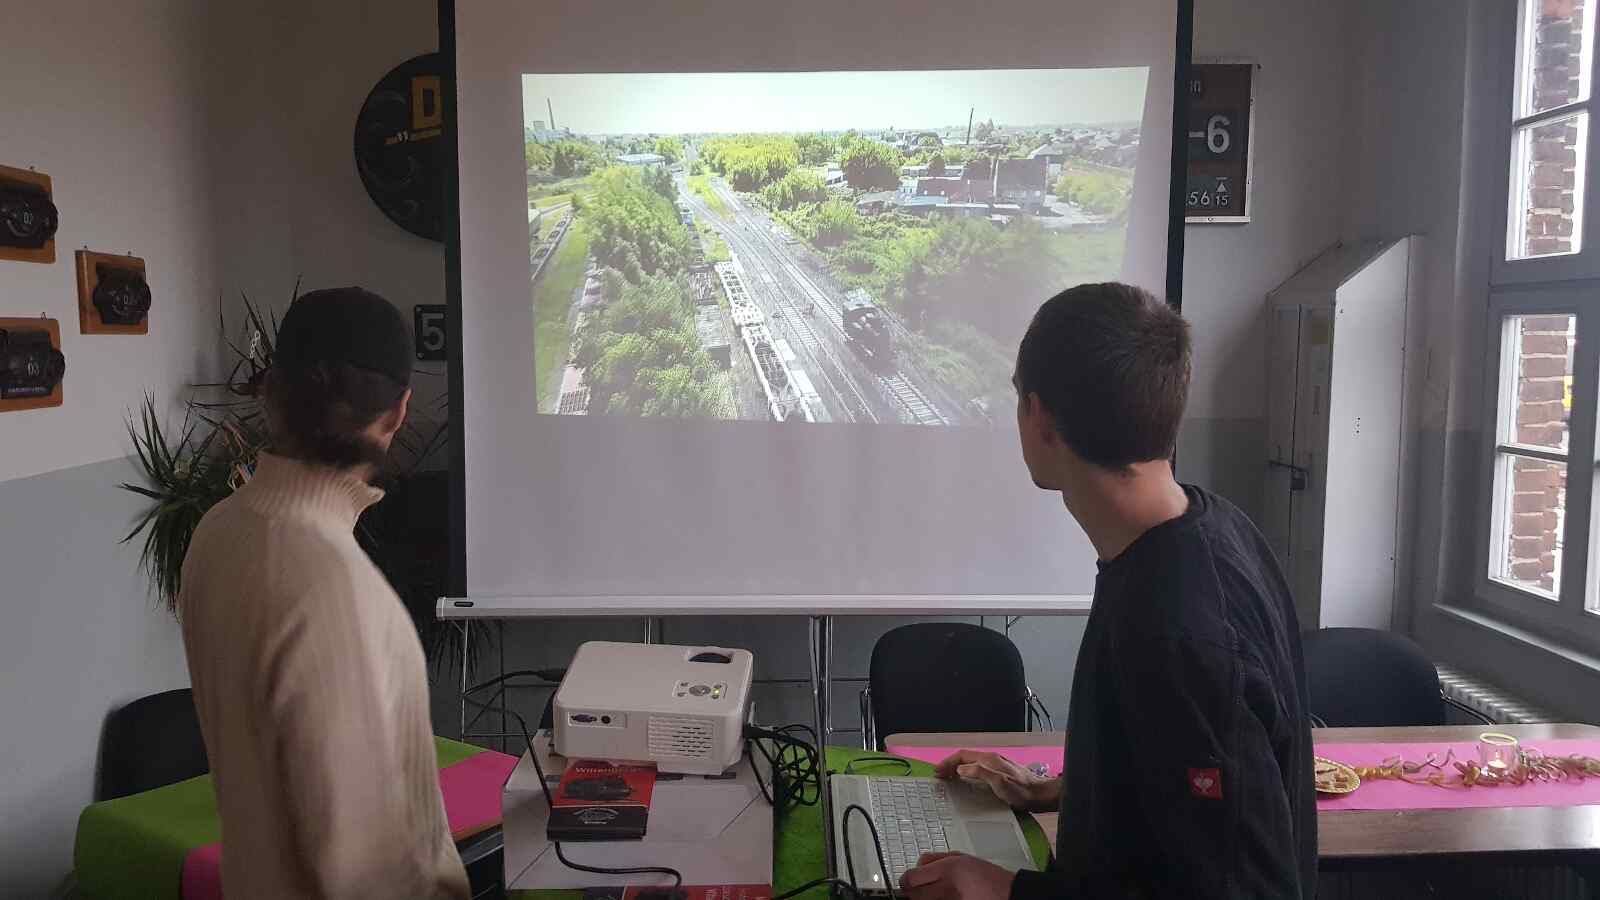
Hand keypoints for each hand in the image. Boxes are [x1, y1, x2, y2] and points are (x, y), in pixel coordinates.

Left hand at [900, 852, 1014, 899]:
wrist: (1009, 895)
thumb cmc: (989, 878)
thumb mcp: (962, 858)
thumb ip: (935, 859)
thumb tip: (916, 865)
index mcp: (950, 869)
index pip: (910, 879)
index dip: (906, 881)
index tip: (907, 882)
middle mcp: (949, 889)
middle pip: (913, 895)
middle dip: (914, 891)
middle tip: (922, 889)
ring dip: (926, 899)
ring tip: (939, 894)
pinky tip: (947, 899)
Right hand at [935, 750, 1059, 812]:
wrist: (1041, 795)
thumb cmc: (1021, 791)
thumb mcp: (999, 782)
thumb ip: (980, 772)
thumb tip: (960, 768)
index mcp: (989, 759)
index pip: (963, 755)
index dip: (948, 762)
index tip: (937, 772)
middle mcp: (992, 759)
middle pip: (966, 758)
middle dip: (950, 765)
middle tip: (939, 776)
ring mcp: (997, 766)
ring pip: (972, 764)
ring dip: (958, 769)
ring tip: (949, 779)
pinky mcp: (1001, 774)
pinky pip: (978, 770)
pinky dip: (967, 774)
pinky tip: (967, 783)